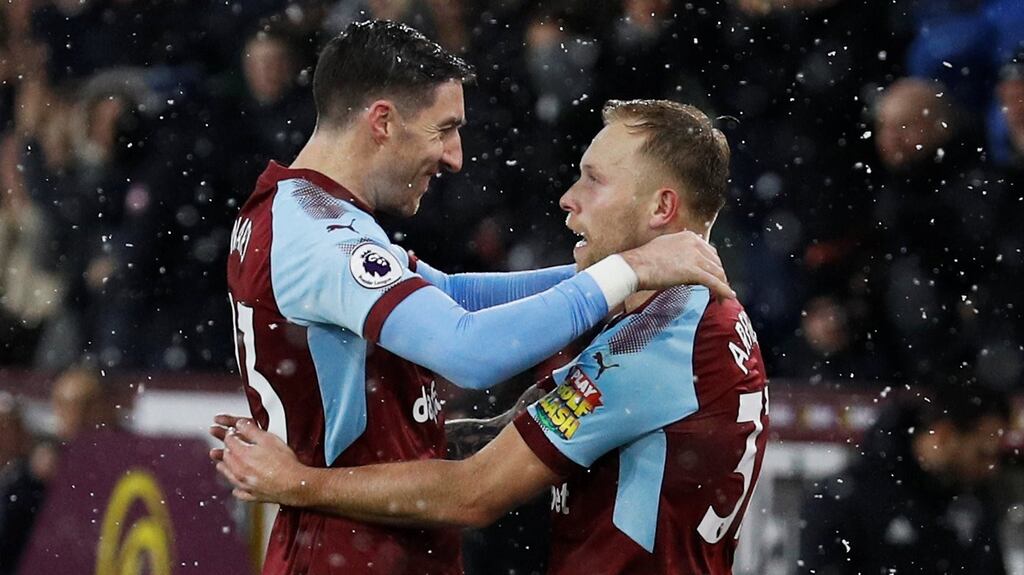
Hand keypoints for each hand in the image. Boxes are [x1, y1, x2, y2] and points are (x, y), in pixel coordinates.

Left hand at [209, 414, 303, 504]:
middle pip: (226, 457)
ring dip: (224, 467)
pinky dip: (236, 488)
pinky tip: (236, 487)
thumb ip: (251, 430)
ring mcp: (244, 485)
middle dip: (226, 449)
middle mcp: (239, 470)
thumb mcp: (269, 439)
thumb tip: (240, 424)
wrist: (294, 484)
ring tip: (220, 465)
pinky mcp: (252, 495)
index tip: (233, 431)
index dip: (231, 433)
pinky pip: (239, 492)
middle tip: (228, 445)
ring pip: (228, 475)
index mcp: (241, 455)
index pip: (229, 441)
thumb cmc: (284, 463)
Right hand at [620, 231, 734, 297]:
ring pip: (718, 273)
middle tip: (719, 289)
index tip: (714, 276)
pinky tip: (728, 297)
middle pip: (716, 262)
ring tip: (723, 298)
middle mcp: (695, 244)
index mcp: (689, 237)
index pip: (710, 252)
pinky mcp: (693, 271)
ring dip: (723, 286)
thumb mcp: (665, 246)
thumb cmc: (644, 260)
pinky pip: (714, 282)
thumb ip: (679, 249)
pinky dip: (723, 291)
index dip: (714, 266)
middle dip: (720, 276)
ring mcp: (695, 257)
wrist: (635, 266)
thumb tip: (686, 258)